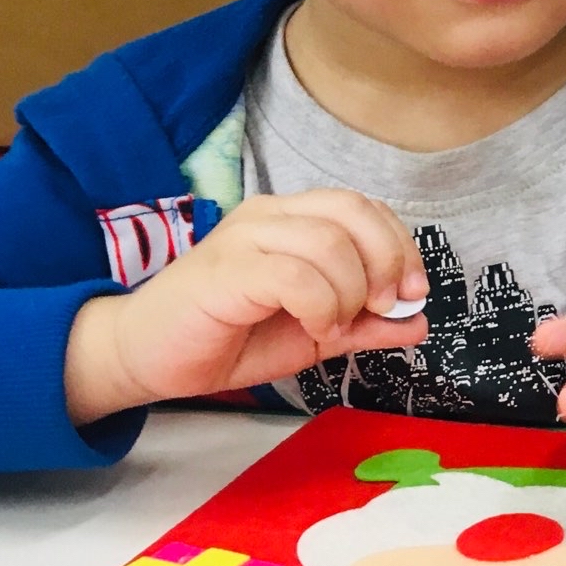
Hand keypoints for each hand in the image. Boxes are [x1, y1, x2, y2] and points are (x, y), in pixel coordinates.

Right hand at [64, 190, 426, 425]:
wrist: (146, 357)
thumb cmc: (230, 338)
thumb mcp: (315, 334)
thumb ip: (365, 325)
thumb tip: (419, 323)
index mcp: (293, 219)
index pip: (366, 208)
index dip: (400, 246)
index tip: (411, 293)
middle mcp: (270, 215)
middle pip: (354, 211)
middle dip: (386, 261)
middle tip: (381, 306)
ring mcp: (244, 237)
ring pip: (329, 241)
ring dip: (349, 291)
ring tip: (334, 326)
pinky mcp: (225, 269)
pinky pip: (294, 273)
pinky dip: (321, 304)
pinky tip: (316, 327)